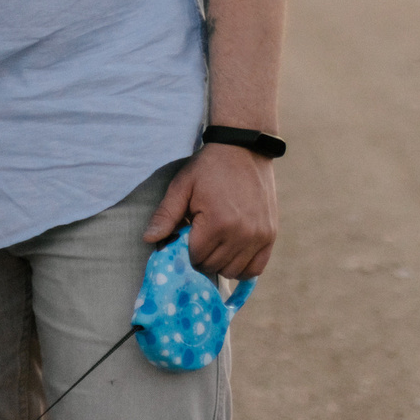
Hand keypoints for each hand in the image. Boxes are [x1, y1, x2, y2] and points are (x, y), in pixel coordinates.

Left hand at [142, 143, 278, 279]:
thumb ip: (165, 215)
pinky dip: (243, 266)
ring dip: (220, 262)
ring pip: (233, 271)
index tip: (187, 234)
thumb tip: (148, 239)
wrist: (244, 148)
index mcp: (217, 223)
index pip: (195, 256)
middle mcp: (241, 234)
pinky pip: (255, 268)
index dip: (186, 248)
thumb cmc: (209, 167)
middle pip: (213, 266)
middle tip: (200, 237)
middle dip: (202, 256)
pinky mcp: (270, 236)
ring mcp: (259, 236)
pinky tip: (233, 252)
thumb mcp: (182, 186)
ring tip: (216, 241)